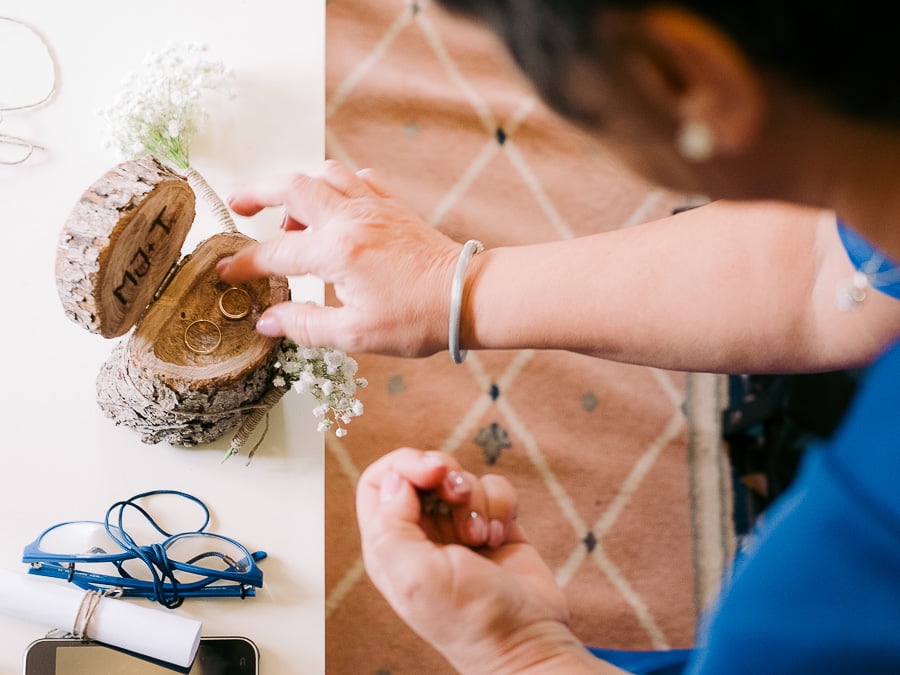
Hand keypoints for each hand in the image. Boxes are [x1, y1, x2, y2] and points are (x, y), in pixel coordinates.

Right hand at [217, 160, 463, 355]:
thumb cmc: (417, 319)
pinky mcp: (392, 206)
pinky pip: (357, 179)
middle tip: (238, 206)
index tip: (226, 272)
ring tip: (288, 212)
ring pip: (324, 173)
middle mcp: (352, 219)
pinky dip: (336, 184)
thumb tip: (267, 321)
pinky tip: (334, 206)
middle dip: (256, 192)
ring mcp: (374, 206)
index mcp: (338, 252)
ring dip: (297, 184)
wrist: (466, 297)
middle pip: (290, 186)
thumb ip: (305, 326)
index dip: (244, 264)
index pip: (275, 252)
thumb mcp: (356, 335)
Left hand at [356, 448, 600, 673]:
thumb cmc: (469, 619)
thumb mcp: (415, 577)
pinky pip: (496, 488)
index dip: (403, 465)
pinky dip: (501, 506)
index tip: (432, 472)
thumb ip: (390, 525)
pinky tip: (500, 537)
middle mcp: (421, 533)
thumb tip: (393, 479)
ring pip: (462, 478)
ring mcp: (458, 528)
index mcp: (390, 544)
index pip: (378, 481)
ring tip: (481, 538)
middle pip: (422, 471)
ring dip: (477, 500)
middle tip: (457, 494)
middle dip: (446, 476)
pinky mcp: (494, 524)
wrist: (527, 640)